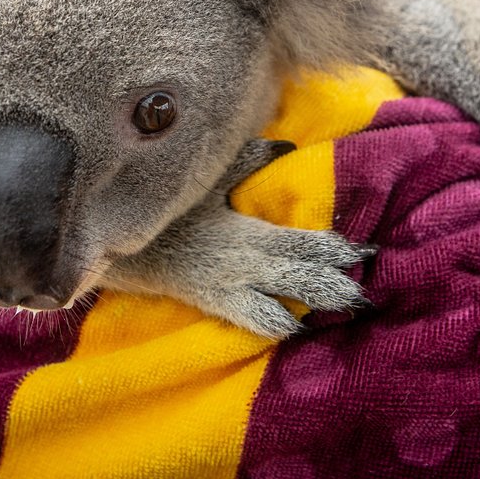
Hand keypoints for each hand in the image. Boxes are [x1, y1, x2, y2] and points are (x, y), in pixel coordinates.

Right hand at [105, 139, 372, 337]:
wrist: (113, 240)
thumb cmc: (162, 203)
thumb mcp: (205, 176)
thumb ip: (245, 161)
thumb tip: (284, 147)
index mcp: (241, 226)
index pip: (297, 239)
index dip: (331, 247)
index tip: (362, 251)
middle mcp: (239, 257)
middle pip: (297, 272)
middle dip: (332, 283)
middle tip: (366, 293)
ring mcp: (225, 283)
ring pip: (280, 299)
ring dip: (313, 305)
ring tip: (346, 311)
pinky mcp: (208, 299)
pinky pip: (247, 317)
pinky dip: (273, 324)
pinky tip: (294, 331)